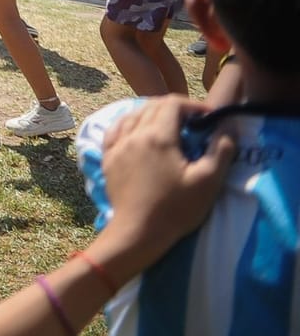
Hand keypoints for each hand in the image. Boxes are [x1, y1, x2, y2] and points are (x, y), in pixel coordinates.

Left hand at [91, 96, 233, 276]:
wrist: (138, 232)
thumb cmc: (176, 208)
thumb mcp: (208, 181)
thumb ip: (220, 151)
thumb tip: (227, 129)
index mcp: (157, 136)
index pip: (173, 104)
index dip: (193, 105)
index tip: (208, 117)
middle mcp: (133, 134)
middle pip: (152, 106)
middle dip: (175, 108)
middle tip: (193, 121)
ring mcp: (117, 146)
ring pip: (133, 115)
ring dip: (152, 113)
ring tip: (169, 125)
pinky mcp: (108, 158)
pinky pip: (116, 129)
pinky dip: (129, 123)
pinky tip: (137, 131)